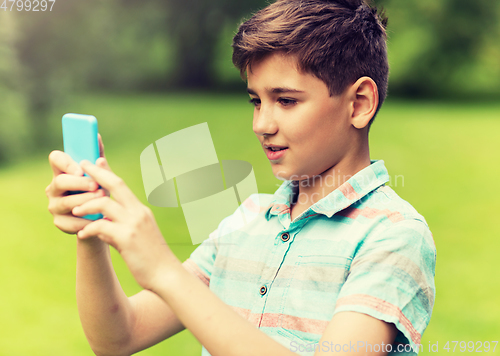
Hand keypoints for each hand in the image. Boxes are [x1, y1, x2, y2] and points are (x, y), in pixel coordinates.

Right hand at [46, 134, 106, 233]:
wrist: (101, 218)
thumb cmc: (99, 190)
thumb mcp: (101, 174)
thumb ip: (98, 157)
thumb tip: (97, 137)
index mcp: (63, 171)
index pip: (56, 159)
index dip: (66, 162)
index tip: (80, 169)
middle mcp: (54, 187)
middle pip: (60, 182)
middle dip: (79, 183)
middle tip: (96, 185)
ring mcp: (55, 205)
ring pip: (65, 202)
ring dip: (85, 201)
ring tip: (101, 199)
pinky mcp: (60, 222)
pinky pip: (71, 222)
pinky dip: (86, 220)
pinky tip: (98, 218)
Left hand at [73, 159, 173, 290]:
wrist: (166, 274)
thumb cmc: (152, 258)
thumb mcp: (138, 237)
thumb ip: (121, 227)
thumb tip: (103, 225)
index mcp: (141, 211)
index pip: (123, 185)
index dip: (108, 172)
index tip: (97, 161)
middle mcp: (138, 212)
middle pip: (116, 184)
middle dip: (96, 174)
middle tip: (81, 166)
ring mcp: (133, 224)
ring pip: (104, 203)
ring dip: (86, 205)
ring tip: (74, 211)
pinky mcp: (127, 238)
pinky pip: (101, 226)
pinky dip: (88, 229)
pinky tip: (82, 235)